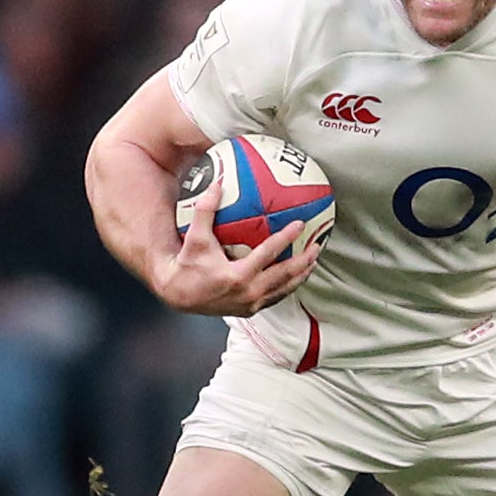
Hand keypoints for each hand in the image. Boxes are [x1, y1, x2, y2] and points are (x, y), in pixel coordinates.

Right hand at [151, 192, 320, 316]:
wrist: (178, 294)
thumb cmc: (187, 264)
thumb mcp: (195, 238)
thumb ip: (205, 211)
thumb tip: (218, 185)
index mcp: (238, 275)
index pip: (269, 253)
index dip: (286, 237)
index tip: (301, 224)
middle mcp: (249, 292)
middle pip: (286, 274)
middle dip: (305, 259)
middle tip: (318, 244)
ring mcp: (252, 304)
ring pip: (285, 289)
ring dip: (302, 274)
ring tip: (314, 260)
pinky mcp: (251, 310)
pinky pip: (277, 297)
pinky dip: (290, 285)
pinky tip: (296, 275)